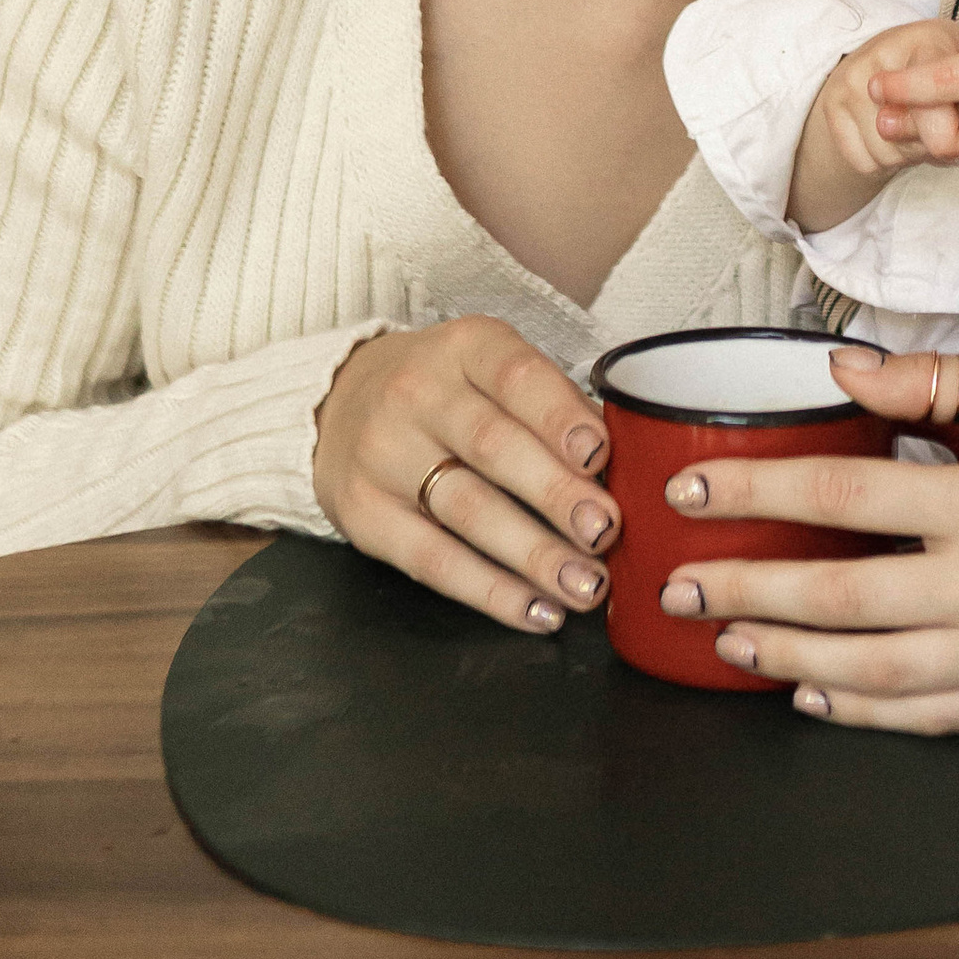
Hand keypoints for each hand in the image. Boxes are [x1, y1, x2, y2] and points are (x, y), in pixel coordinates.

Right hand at [312, 317, 619, 633]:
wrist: (339, 400)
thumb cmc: (446, 390)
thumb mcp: (491, 370)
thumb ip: (550, 405)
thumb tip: (618, 467)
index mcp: (463, 346)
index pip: (515, 375)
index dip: (559, 416)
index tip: (601, 456)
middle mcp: (416, 393)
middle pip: (493, 447)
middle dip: (555, 494)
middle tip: (605, 531)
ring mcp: (383, 455)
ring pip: (467, 511)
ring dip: (533, 555)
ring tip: (585, 585)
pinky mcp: (364, 515)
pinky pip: (433, 562)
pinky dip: (491, 592)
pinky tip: (537, 611)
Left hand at [656, 346, 958, 732]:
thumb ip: (937, 381)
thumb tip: (842, 373)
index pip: (849, 497)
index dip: (759, 495)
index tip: (694, 492)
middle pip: (845, 595)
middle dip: (748, 588)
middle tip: (678, 585)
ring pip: (875, 671)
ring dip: (788, 655)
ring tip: (727, 638)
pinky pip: (929, 715)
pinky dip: (860, 708)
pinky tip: (809, 687)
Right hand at [786, 16, 958, 232]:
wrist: (894, 55)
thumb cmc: (942, 69)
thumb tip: (949, 151)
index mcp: (927, 41)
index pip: (927, 89)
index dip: (940, 128)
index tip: (949, 147)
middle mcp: (880, 54)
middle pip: (909, 136)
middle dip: (932, 149)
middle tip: (941, 133)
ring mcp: (849, 79)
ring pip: (886, 154)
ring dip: (908, 157)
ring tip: (915, 130)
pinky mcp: (831, 106)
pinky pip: (864, 162)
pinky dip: (883, 163)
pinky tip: (892, 137)